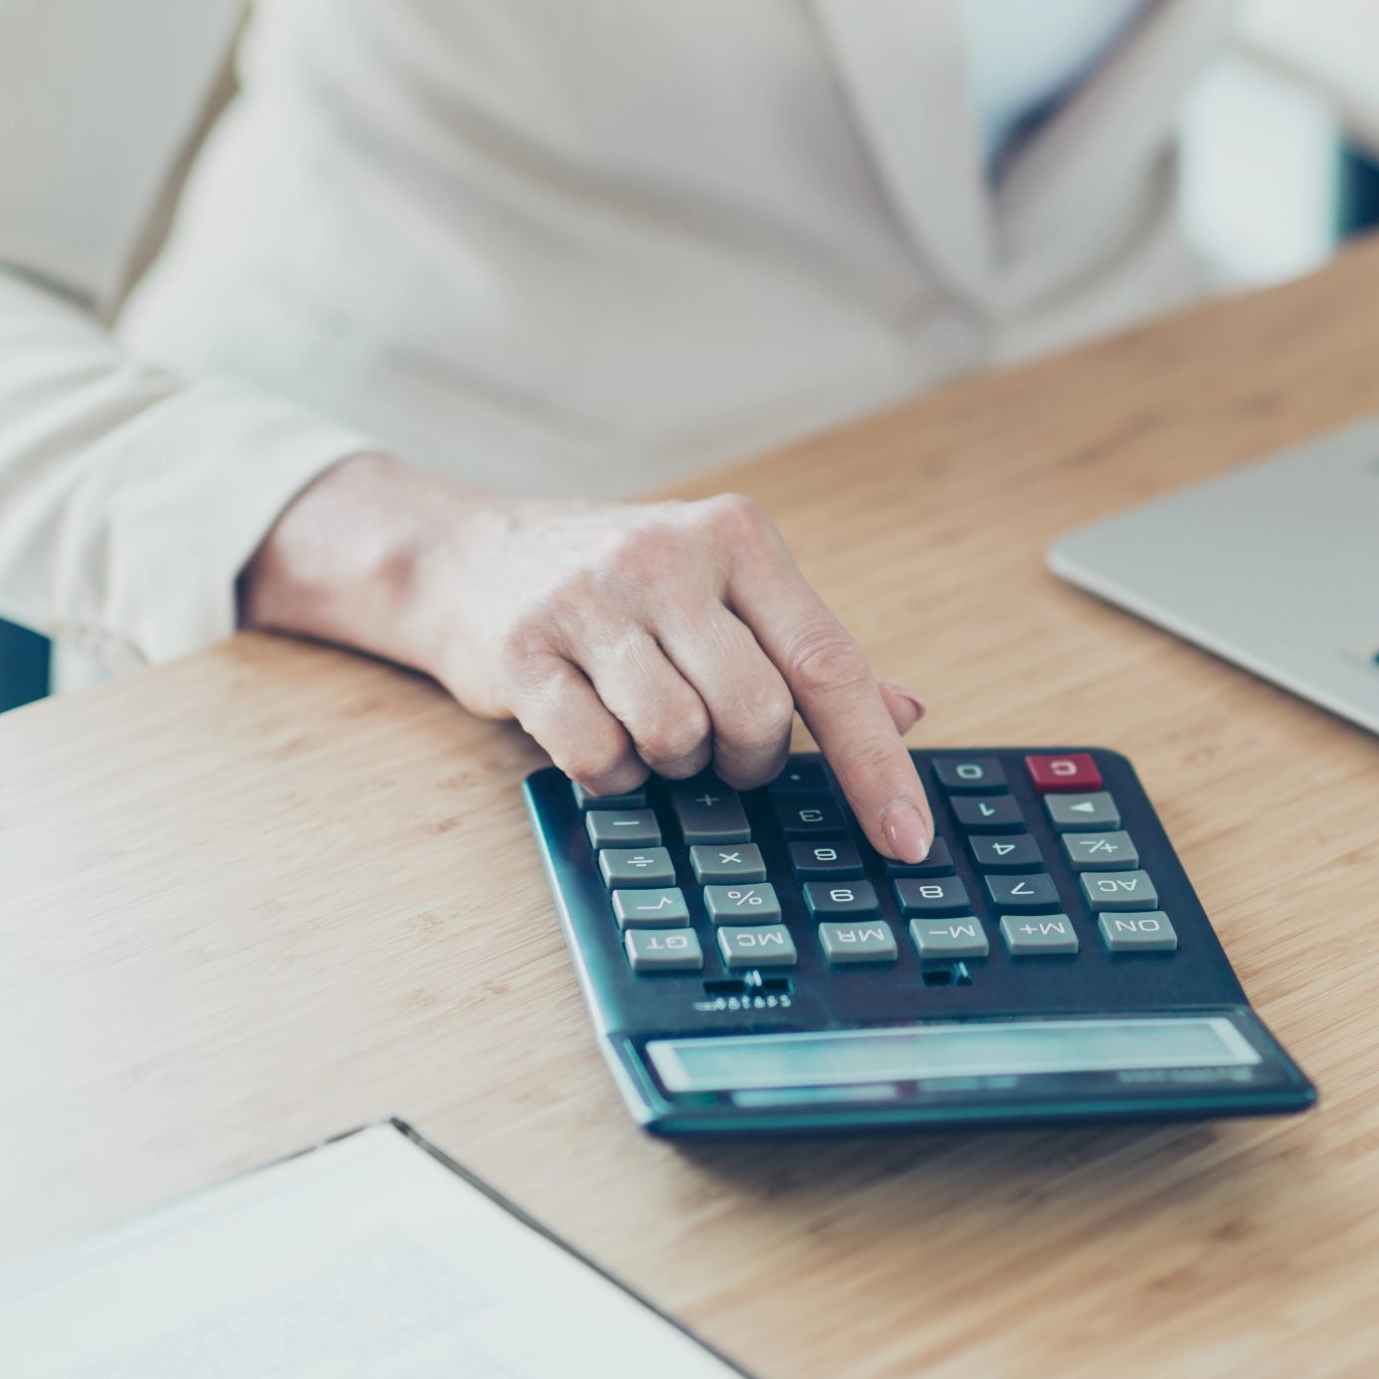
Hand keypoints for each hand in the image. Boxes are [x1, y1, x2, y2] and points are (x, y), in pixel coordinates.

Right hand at [241, 456, 934, 858]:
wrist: (470, 556)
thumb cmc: (624, 589)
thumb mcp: (725, 593)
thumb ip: (810, 654)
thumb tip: (908, 712)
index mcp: (740, 540)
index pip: (830, 664)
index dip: (876, 763)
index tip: (908, 839)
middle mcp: (670, 557)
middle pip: (756, 712)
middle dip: (748, 759)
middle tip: (719, 748)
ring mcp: (591, 598)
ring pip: (677, 736)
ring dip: (674, 764)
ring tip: (649, 726)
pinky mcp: (523, 648)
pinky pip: (598, 757)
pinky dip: (612, 773)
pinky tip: (597, 730)